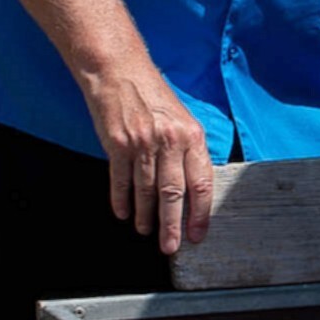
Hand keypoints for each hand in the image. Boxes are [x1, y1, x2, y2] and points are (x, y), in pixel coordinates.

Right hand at [83, 61, 218, 252]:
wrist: (120, 73)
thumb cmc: (155, 98)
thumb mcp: (183, 120)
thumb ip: (189, 151)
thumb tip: (195, 187)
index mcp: (193, 137)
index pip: (201, 183)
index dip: (200, 213)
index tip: (197, 234)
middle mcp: (170, 141)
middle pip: (174, 193)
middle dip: (173, 224)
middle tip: (170, 247)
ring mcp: (143, 143)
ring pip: (146, 190)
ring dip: (146, 215)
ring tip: (146, 231)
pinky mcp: (118, 144)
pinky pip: (120, 179)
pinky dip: (120, 199)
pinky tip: (123, 213)